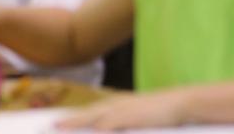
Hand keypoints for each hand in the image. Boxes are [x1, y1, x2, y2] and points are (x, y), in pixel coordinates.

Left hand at [57, 89, 188, 130]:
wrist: (182, 103)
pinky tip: (89, 132)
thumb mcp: (141, 120)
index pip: (90, 112)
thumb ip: (125, 126)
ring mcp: (122, 109)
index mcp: (118, 105)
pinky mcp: (129, 116)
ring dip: (75, 123)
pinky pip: (106, 125)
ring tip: (58, 128)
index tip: (58, 124)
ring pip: (91, 117)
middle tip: (51, 126)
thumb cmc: (164, 114)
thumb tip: (107, 130)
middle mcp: (117, 105)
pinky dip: (96, 130)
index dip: (74, 119)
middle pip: (86, 114)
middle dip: (68, 121)